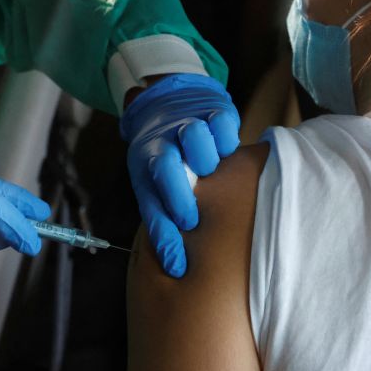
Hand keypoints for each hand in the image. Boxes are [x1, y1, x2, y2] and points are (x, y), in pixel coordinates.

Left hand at [120, 74, 239, 277]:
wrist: (168, 102)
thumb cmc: (163, 157)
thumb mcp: (152, 184)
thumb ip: (161, 219)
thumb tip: (175, 268)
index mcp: (144, 163)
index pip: (150, 203)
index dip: (163, 235)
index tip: (176, 266)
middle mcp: (163, 142)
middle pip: (166, 166)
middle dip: (178, 197)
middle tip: (191, 220)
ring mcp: (187, 123)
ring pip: (194, 138)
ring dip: (204, 159)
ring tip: (208, 170)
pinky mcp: (213, 109)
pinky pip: (223, 124)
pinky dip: (226, 138)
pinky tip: (226, 149)